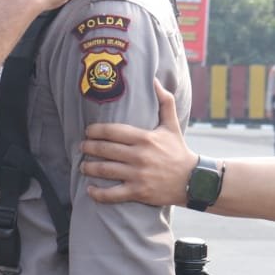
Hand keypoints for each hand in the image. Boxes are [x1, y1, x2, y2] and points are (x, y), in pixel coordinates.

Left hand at [81, 80, 193, 206]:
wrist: (193, 180)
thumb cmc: (179, 151)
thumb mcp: (172, 125)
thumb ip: (164, 101)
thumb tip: (154, 80)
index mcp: (145, 138)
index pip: (113, 131)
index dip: (96, 131)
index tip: (88, 131)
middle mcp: (139, 155)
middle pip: (105, 150)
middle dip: (89, 147)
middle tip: (81, 147)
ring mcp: (138, 175)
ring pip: (105, 170)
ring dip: (89, 167)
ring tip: (83, 165)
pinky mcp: (139, 192)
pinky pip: (113, 194)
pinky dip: (98, 193)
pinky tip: (89, 189)